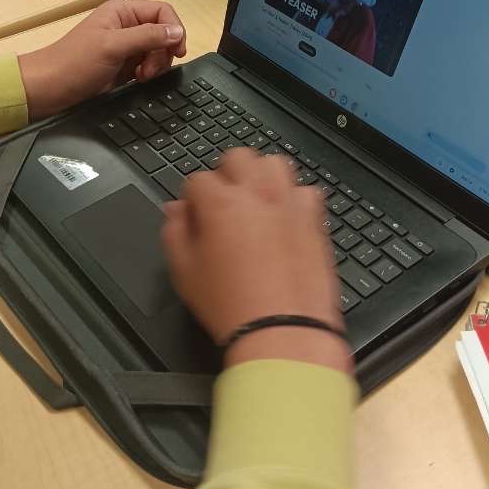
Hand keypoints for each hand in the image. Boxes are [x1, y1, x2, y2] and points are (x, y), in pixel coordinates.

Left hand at [18, 0, 185, 120]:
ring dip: (156, 65)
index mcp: (122, 12)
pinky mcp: (124, 65)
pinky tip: (137, 80)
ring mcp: (125, 46)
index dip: (174, 29)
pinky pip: (148, 64)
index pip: (162, 12)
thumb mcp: (113, 46)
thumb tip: (178, 32)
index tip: (178, 52)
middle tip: (149, 71)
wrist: (49, 89)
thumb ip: (148, 37)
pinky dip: (148, 73)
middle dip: (162, 53)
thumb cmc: (75, 63)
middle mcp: (126, 25)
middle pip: (163, 33)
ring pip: (158, 51)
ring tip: (141, 76)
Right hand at [161, 149, 350, 372]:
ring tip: (254, 201)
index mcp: (220, 203)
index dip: (191, 198)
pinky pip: (305, 191)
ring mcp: (289, 203)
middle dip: (225, 174)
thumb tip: (176, 211)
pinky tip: (284, 218)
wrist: (283, 331)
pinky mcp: (314, 219)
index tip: (193, 216)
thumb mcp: (184, 273)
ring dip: (261, 176)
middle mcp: (257, 194)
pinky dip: (293, 198)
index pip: (197, 179)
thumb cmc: (232, 306)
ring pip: (274, 163)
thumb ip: (174, 232)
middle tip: (222, 202)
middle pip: (237, 157)